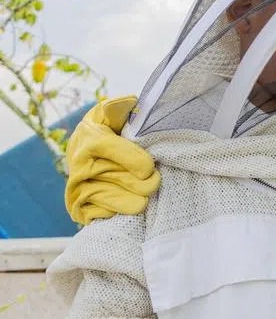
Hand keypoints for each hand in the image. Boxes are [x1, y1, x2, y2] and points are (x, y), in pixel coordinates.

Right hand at [64, 96, 160, 224]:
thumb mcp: (110, 114)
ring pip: (119, 202)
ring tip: (145, 196)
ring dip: (137, 201)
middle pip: (125, 180)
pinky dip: (121, 213)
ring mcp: (78, 189)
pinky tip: (128, 203)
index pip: (111, 150)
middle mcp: (79, 167)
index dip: (135, 159)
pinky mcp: (79, 209)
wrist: (82, 154)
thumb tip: (133, 101)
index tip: (149, 167)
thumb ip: (120, 107)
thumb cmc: (105, 131)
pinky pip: (106, 216)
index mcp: (90, 140)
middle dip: (147, 183)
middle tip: (154, 180)